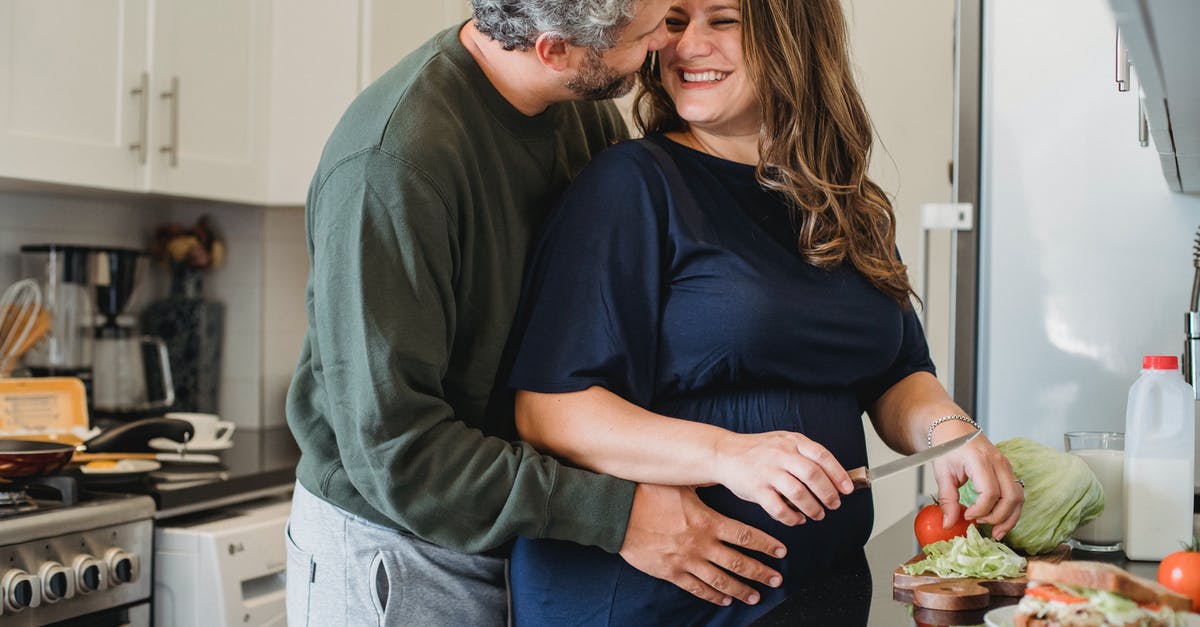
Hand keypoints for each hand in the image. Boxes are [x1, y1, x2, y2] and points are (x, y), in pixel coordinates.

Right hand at [619, 483, 785, 605]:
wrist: (619, 514)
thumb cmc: (648, 494)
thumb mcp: (681, 486)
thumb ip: (702, 486)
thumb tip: (717, 474)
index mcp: (707, 521)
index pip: (744, 535)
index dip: (765, 544)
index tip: (781, 551)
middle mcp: (701, 543)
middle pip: (738, 561)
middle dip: (760, 571)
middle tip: (777, 579)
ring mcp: (686, 561)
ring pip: (720, 579)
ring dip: (741, 588)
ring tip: (756, 596)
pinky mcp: (670, 572)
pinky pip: (696, 587)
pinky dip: (712, 595)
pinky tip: (724, 599)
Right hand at [713, 431, 853, 525]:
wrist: (725, 453)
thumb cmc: (759, 451)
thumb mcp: (783, 442)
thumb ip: (805, 454)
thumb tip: (835, 476)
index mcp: (792, 441)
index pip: (822, 456)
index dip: (838, 474)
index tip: (847, 489)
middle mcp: (781, 454)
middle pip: (813, 475)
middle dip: (828, 494)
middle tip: (834, 504)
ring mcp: (768, 472)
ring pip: (798, 493)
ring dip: (813, 508)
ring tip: (818, 514)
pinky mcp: (756, 489)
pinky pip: (779, 509)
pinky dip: (792, 518)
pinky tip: (798, 519)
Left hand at [930, 425, 1023, 538]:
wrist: (953, 429)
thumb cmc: (947, 446)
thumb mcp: (941, 473)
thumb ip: (947, 499)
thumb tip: (949, 524)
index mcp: (979, 460)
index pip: (990, 492)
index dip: (981, 510)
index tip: (968, 516)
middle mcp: (998, 462)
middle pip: (1011, 497)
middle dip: (998, 517)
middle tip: (981, 525)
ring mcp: (1006, 466)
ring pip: (1018, 497)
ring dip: (1010, 518)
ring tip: (995, 532)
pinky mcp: (1008, 471)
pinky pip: (1016, 493)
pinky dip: (1011, 510)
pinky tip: (1000, 522)